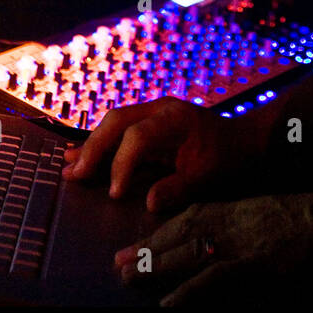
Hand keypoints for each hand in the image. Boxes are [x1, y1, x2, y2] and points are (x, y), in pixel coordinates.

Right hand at [62, 97, 266, 211]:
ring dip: (91, 146)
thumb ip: (179, 188)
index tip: (114, 194)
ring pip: (113, 123)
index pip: (138, 137)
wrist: (244, 140)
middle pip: (117, 122)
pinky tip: (79, 156)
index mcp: (175, 119)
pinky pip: (120, 131)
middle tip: (74, 175)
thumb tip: (148, 203)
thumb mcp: (209, 176)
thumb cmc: (228, 158)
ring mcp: (153, 113)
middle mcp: (160, 110)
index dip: (121, 164)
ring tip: (67, 167)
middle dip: (93, 148)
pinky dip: (101, 145)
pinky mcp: (149, 123)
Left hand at [114, 190, 312, 305]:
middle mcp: (235, 223)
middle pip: (182, 234)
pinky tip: (168, 305)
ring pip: (190, 254)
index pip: (190, 217)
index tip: (133, 245)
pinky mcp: (257, 268)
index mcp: (238, 209)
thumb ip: (241, 227)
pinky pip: (215, 280)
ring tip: (128, 279)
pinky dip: (189, 292)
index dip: (160, 233)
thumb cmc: (311, 221)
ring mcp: (245, 245)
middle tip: (118, 264)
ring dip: (157, 267)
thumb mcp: (270, 216)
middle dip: (148, 250)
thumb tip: (212, 249)